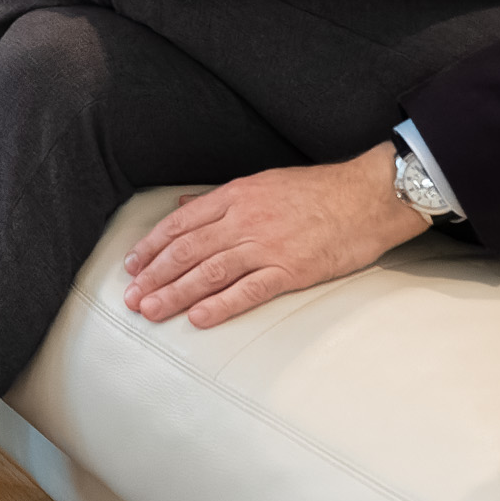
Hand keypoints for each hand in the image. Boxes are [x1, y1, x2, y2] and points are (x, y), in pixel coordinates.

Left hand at [119, 145, 430, 328]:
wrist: (368, 196)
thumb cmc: (317, 190)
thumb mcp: (262, 182)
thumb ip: (219, 197)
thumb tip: (183, 205)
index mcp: (235, 196)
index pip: (180, 223)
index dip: (151, 247)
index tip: (131, 266)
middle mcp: (244, 219)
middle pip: (187, 250)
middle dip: (154, 275)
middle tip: (131, 298)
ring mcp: (268, 245)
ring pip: (210, 271)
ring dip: (176, 293)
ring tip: (151, 311)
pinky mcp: (292, 270)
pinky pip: (250, 290)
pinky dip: (221, 304)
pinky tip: (199, 318)